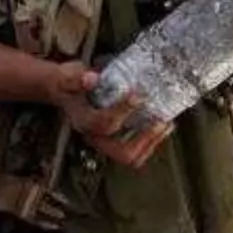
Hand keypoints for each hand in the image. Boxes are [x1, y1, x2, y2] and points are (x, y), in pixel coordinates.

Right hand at [44, 62, 172, 168]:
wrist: (64, 92)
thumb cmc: (69, 84)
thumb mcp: (67, 76)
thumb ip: (76, 78)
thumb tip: (91, 78)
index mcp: (83, 122)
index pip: (104, 124)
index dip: (122, 112)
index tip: (136, 96)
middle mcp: (95, 137)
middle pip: (122, 152)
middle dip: (145, 138)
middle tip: (161, 121)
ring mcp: (107, 141)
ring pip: (132, 156)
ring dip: (152, 142)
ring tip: (167, 123)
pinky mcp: (117, 139)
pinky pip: (137, 151)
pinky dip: (152, 141)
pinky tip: (165, 124)